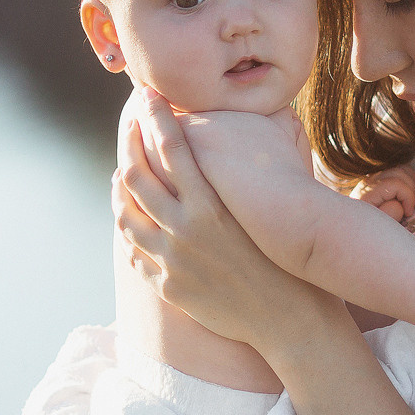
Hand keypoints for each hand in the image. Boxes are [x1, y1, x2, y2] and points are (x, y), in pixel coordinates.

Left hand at [114, 87, 336, 351]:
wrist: (291, 319)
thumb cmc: (293, 256)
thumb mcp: (275, 208)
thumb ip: (258, 161)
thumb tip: (268, 113)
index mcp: (211, 203)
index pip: (170, 145)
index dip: (155, 115)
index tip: (147, 95)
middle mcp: (184, 229)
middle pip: (136, 175)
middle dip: (128, 142)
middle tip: (131, 126)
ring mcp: (171, 260)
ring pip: (126, 214)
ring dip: (120, 188)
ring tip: (124, 173)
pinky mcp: (167, 286)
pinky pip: (134, 251)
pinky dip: (131, 229)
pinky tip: (135, 219)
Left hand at [353, 164, 414, 223]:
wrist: (351, 229)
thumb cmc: (366, 230)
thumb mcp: (378, 226)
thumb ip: (390, 214)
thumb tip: (398, 202)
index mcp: (369, 192)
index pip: (396, 184)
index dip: (408, 197)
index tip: (408, 214)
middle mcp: (369, 181)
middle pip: (399, 173)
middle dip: (410, 189)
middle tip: (410, 208)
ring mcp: (372, 179)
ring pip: (399, 168)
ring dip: (411, 181)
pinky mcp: (376, 180)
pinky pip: (396, 171)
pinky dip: (407, 177)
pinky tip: (411, 188)